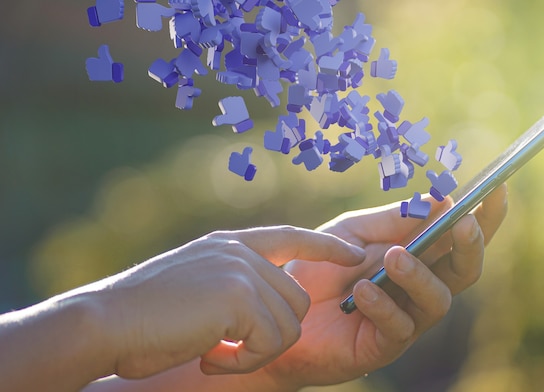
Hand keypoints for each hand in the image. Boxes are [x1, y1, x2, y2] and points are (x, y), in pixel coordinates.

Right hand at [94, 226, 364, 379]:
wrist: (105, 321)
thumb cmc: (143, 315)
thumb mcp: (196, 286)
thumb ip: (233, 284)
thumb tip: (266, 310)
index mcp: (230, 244)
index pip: (291, 236)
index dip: (325, 245)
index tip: (353, 254)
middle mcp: (240, 252)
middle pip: (296, 299)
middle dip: (271, 335)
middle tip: (227, 351)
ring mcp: (241, 271)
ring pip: (289, 324)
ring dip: (256, 352)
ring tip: (214, 354)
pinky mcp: (238, 297)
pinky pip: (270, 342)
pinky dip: (244, 362)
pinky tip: (209, 358)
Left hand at [258, 184, 507, 387]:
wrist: (280, 309)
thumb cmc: (318, 268)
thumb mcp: (353, 232)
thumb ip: (393, 219)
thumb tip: (440, 198)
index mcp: (417, 255)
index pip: (459, 237)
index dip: (485, 216)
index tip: (498, 189)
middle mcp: (418, 287)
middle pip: (465, 271)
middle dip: (470, 247)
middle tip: (462, 225)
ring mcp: (405, 317)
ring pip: (438, 300)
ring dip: (420, 275)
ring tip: (394, 257)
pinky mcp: (384, 345)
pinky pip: (399, 327)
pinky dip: (384, 305)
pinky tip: (363, 290)